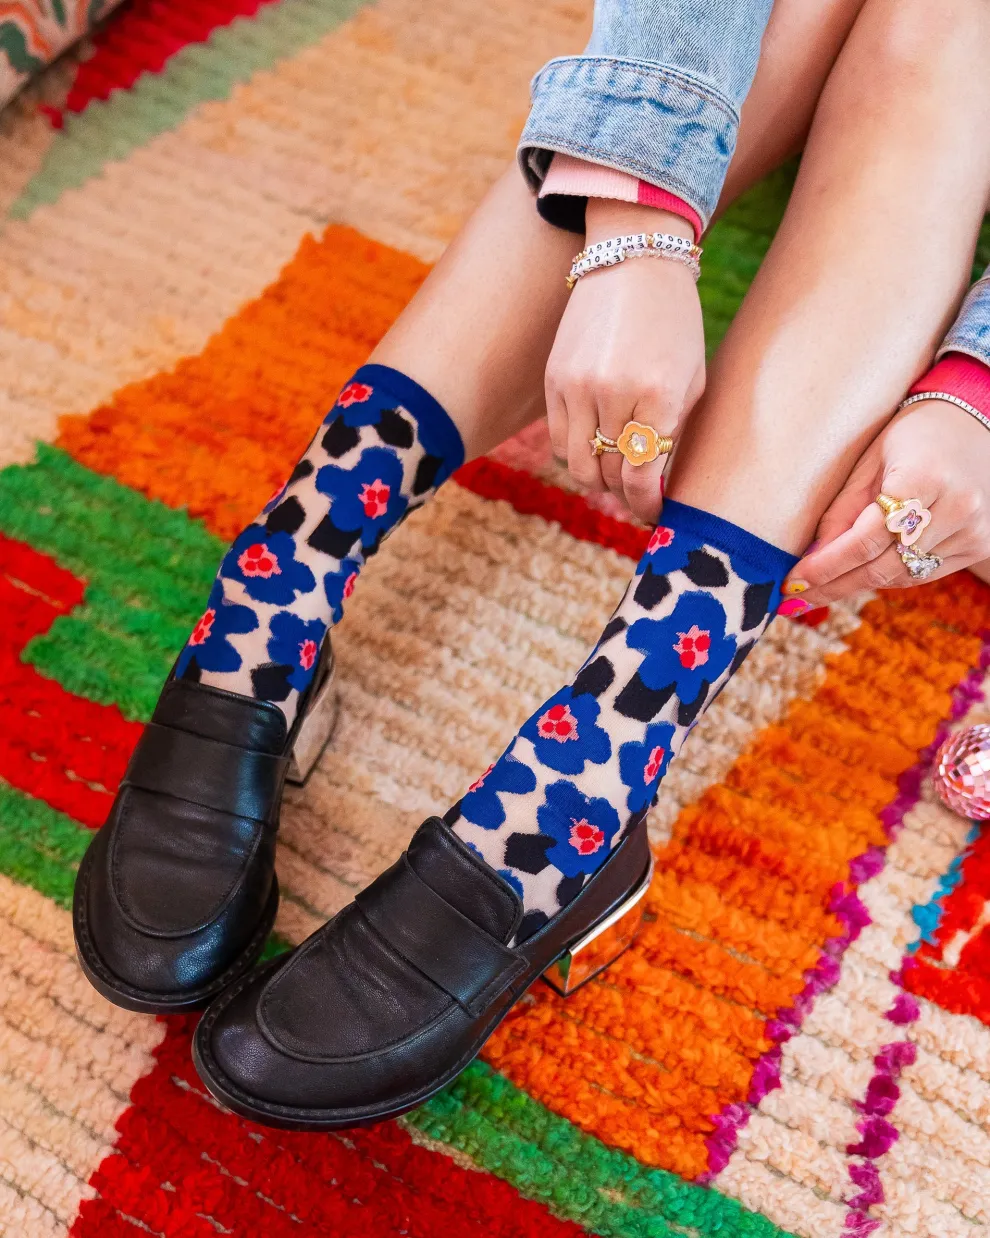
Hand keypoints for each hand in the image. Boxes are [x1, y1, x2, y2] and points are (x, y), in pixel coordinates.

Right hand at [545, 200, 705, 524]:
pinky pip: (558, 440)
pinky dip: (575, 453)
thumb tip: (658, 488)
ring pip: (577, 465)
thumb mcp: (691, 379)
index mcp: (658, 394)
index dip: (646, 505)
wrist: (633, 259)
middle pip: (608, 476)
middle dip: (624, 493)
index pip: (642, 476)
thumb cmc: (675, 323)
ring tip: (613, 472)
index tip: (652, 513)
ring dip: (597, 478)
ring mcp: (577, 386)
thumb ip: (674, 435)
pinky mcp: (553, 379)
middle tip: (635, 495)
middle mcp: (614, 393)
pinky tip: (593, 445)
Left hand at [782, 398, 989, 607]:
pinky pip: (923, 573)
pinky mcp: (981, 545)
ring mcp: (975, 531)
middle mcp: (958, 508)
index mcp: (925, 477)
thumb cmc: (912, 437)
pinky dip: (888, 577)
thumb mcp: (868, 462)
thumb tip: (811, 559)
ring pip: (902, 575)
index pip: (866, 539)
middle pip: (883, 565)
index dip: (826, 566)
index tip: (793, 583)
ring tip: (820, 591)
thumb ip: (841, 512)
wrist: (974, 425)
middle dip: (835, 585)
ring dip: (857, 585)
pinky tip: (858, 577)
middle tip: (797, 598)